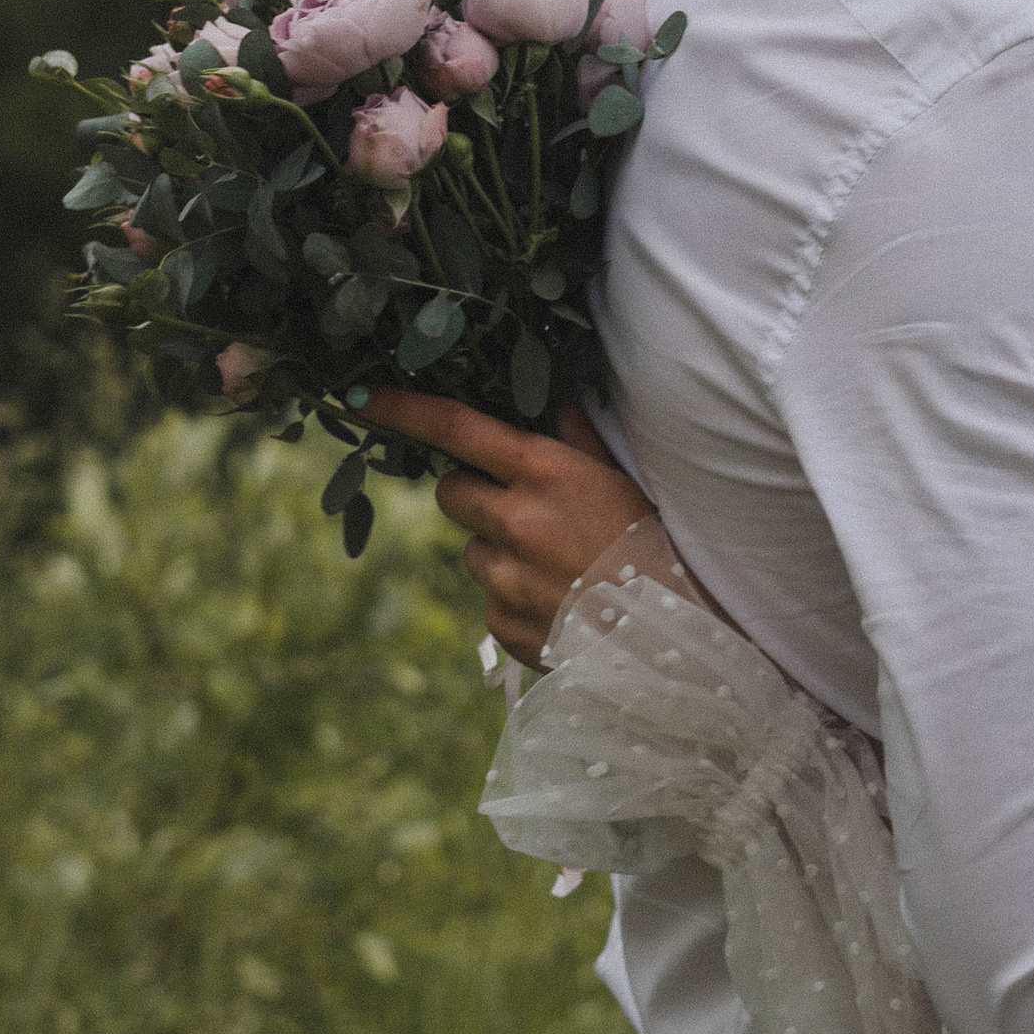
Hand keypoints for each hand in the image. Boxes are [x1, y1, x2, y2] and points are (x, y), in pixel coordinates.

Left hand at [360, 388, 658, 664]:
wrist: (674, 638)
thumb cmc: (653, 544)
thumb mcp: (621, 479)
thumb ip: (574, 439)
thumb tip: (550, 401)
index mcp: (543, 472)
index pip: (455, 427)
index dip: (401, 408)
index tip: (359, 394)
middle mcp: (513, 520)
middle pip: (451, 492)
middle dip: (475, 494)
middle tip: (524, 510)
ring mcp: (502, 577)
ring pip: (474, 550)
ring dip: (502, 552)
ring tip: (558, 568)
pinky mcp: (501, 623)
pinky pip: (491, 601)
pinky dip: (515, 599)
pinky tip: (561, 603)